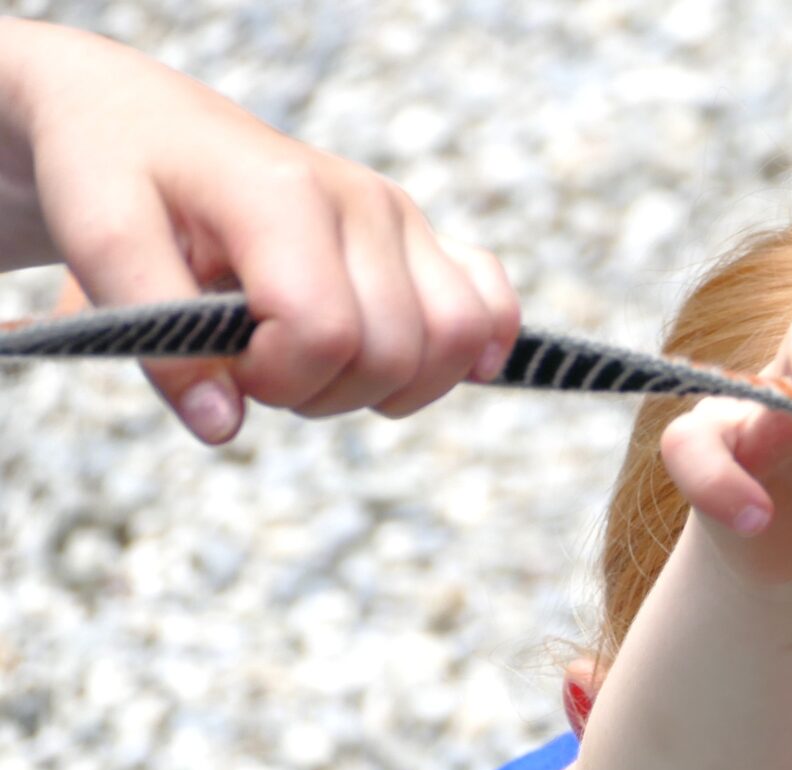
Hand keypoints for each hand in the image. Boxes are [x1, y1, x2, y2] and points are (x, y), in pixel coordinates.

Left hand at [0, 20, 518, 439]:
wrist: (139, 119)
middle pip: (394, 352)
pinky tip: (437, 369)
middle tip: (258, 368)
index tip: (222, 363)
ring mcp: (399, 216)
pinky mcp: (421, 235)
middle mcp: (359, 201)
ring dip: (392, 389)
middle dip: (325, 394)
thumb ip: (158, 338)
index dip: (277, 380)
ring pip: (457, 340)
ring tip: (320, 366)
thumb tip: (225, 427)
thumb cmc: (114, 177)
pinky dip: (478, 349)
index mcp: (281, 195)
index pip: (326, 332)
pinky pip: (490, 305)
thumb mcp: (99, 243)